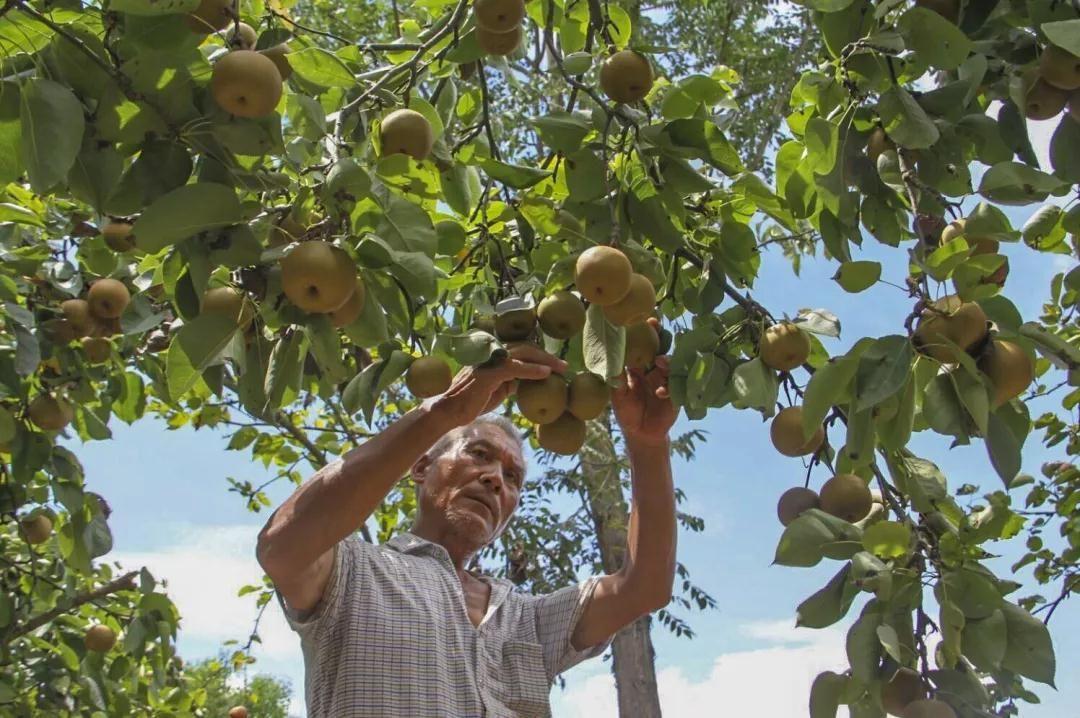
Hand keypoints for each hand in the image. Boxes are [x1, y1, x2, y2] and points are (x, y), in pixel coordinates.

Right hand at [433, 343, 566, 427]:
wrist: (449, 411)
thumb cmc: (471, 402)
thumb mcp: (497, 390)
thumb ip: (511, 382)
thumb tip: (529, 381)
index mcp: (494, 358)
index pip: (521, 350)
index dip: (540, 356)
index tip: (557, 365)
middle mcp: (491, 356)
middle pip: (525, 348)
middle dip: (546, 356)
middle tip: (564, 366)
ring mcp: (489, 363)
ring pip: (522, 354)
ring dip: (544, 361)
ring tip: (560, 369)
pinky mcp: (488, 374)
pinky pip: (514, 368)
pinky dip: (531, 370)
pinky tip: (545, 375)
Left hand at [612, 320, 675, 447]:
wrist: (640, 434)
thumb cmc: (627, 412)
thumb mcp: (618, 395)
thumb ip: (616, 378)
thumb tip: (609, 360)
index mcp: (640, 369)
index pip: (643, 348)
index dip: (647, 334)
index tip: (648, 321)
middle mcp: (655, 373)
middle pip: (660, 351)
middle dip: (660, 340)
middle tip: (657, 331)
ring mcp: (666, 383)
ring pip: (670, 367)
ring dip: (666, 363)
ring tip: (659, 362)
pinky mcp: (675, 397)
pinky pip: (675, 389)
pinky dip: (667, 388)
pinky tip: (660, 392)